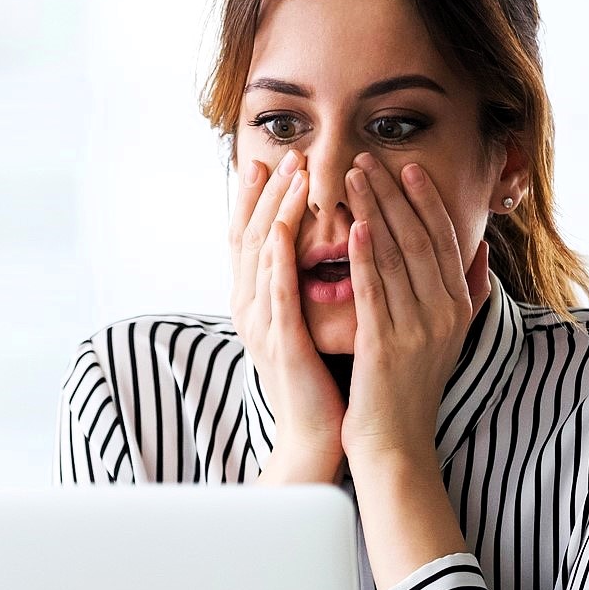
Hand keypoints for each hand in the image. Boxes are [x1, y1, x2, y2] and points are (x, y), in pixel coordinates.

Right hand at [228, 147, 345, 473]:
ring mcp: (262, 324)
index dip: (263, 198)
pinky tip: (286, 228)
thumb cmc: (325, 380)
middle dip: (268, 192)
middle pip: (252, 236)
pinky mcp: (280, 342)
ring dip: (275, 209)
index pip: (257, 237)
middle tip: (284, 153)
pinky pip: (276, 292)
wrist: (318, 436)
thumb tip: (336, 248)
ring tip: (290, 173)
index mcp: (262, 302)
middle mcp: (252, 307)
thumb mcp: (315, 324)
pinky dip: (280, 256)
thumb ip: (316, 287)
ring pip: (262, 254)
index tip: (275, 160)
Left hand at [341, 152, 490, 462]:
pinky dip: (366, 257)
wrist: (397, 445)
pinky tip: (354, 228)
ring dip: (373, 212)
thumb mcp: (452, 338)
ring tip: (352, 178)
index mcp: (459, 307)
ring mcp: (418, 330)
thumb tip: (484, 250)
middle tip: (368, 158)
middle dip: (394, 194)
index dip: (425, 200)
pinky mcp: (386, 346)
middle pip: (419, 239)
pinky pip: (376, 292)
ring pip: (395, 257)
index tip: (406, 167)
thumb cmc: (413, 389)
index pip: (444, 240)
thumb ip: (471, 292)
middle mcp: (444, 314)